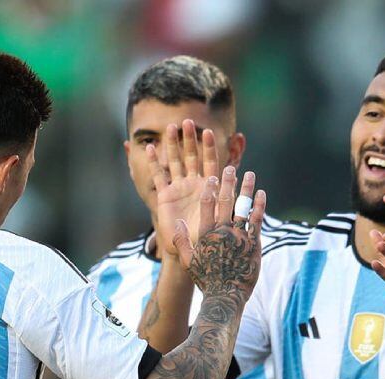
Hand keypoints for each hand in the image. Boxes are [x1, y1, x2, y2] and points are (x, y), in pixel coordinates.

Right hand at [147, 119, 218, 256]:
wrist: (192, 251)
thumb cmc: (210, 237)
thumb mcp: (220, 217)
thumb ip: (224, 199)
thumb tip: (234, 178)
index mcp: (209, 188)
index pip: (210, 163)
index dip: (208, 148)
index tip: (208, 132)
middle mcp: (194, 185)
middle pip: (192, 157)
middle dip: (190, 140)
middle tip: (188, 121)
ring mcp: (179, 189)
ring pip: (175, 162)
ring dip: (173, 145)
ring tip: (171, 127)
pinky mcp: (165, 196)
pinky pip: (159, 175)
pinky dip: (154, 162)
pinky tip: (150, 147)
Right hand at [175, 164, 266, 298]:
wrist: (226, 296)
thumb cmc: (207, 279)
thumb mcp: (189, 262)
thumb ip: (181, 241)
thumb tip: (177, 222)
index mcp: (206, 234)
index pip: (206, 205)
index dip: (209, 189)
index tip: (212, 177)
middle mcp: (223, 232)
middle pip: (226, 201)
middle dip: (228, 182)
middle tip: (230, 168)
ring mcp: (239, 237)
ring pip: (243, 207)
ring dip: (246, 189)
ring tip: (250, 174)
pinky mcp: (253, 243)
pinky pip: (257, 220)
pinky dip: (259, 205)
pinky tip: (261, 193)